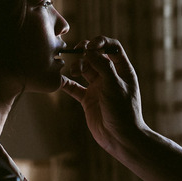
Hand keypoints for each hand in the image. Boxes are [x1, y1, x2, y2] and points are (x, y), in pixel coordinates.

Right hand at [58, 36, 144, 153]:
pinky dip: (65, 82)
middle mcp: (110, 76)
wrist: (120, 138)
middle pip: (95, 56)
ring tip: (74, 71)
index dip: (101, 42)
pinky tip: (58, 79)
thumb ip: (102, 66)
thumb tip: (89, 49)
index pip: (112, 48)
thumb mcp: (114, 85)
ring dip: (76, 66)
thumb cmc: (123, 111)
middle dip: (85, 52)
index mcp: (122, 70)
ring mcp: (98, 87)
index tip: (90, 45)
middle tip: (76, 51)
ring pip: (83, 69)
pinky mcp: (87, 99)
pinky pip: (73, 87)